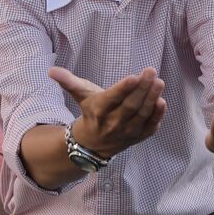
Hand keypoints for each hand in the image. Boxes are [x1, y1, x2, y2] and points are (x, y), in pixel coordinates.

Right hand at [49, 66, 166, 157]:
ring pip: (141, 115)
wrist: (93, 144)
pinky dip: (157, 116)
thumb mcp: (80, 95)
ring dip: (152, 99)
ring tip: (159, 82)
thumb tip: (51, 70)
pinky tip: (162, 101)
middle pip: (130, 106)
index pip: (112, 99)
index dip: (123, 89)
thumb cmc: (91, 111)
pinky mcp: (139, 137)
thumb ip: (68, 81)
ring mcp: (127, 132)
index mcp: (98, 111)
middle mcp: (113, 124)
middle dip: (142, 89)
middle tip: (151, 71)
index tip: (133, 76)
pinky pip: (150, 127)